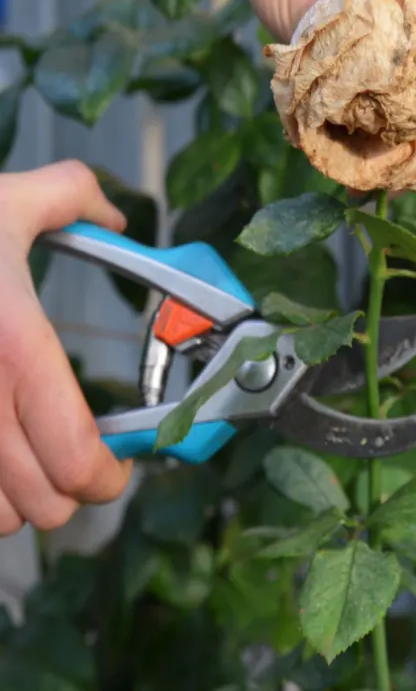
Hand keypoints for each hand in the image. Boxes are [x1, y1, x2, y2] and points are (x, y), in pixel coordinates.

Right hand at [0, 161, 131, 535]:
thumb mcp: (7, 199)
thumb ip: (73, 195)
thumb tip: (113, 217)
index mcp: (15, 347)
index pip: (76, 458)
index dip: (110, 474)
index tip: (119, 461)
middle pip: (45, 505)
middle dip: (70, 486)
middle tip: (72, 451)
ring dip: (18, 496)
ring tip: (22, 452)